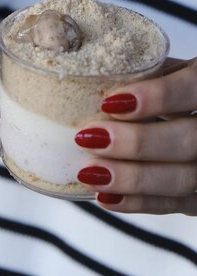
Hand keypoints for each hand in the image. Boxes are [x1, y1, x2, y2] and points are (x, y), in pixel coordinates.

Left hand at [74, 58, 196, 214]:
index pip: (192, 88)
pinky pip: (177, 205)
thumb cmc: (177, 89)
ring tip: (90, 172)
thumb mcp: (168, 70)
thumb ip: (144, 74)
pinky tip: (106, 197)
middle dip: (137, 142)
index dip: (156, 97)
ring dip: (132, 178)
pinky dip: (140, 202)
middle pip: (189, 140)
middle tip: (91, 139)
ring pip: (184, 179)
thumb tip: (88, 78)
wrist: (195, 120)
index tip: (110, 102)